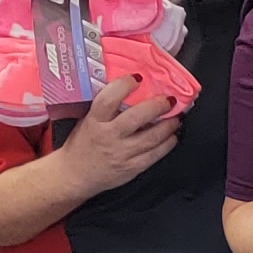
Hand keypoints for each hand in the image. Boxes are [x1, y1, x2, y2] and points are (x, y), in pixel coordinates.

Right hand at [48, 78, 182, 198]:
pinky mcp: (132, 168)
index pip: (108, 100)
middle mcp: (109, 137)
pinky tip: (172, 136)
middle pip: (136, 118)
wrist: (75, 175)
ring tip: (177, 117)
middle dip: (157, 106)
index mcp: (94, 121)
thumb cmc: (81, 145)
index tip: (137, 77)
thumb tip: (131, 89)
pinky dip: (167, 144)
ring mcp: (122, 154)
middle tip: (169, 99)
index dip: (124, 86)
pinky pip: (154, 155)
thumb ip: (106, 108)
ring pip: (151, 138)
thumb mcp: (87, 121)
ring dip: (169, 125)